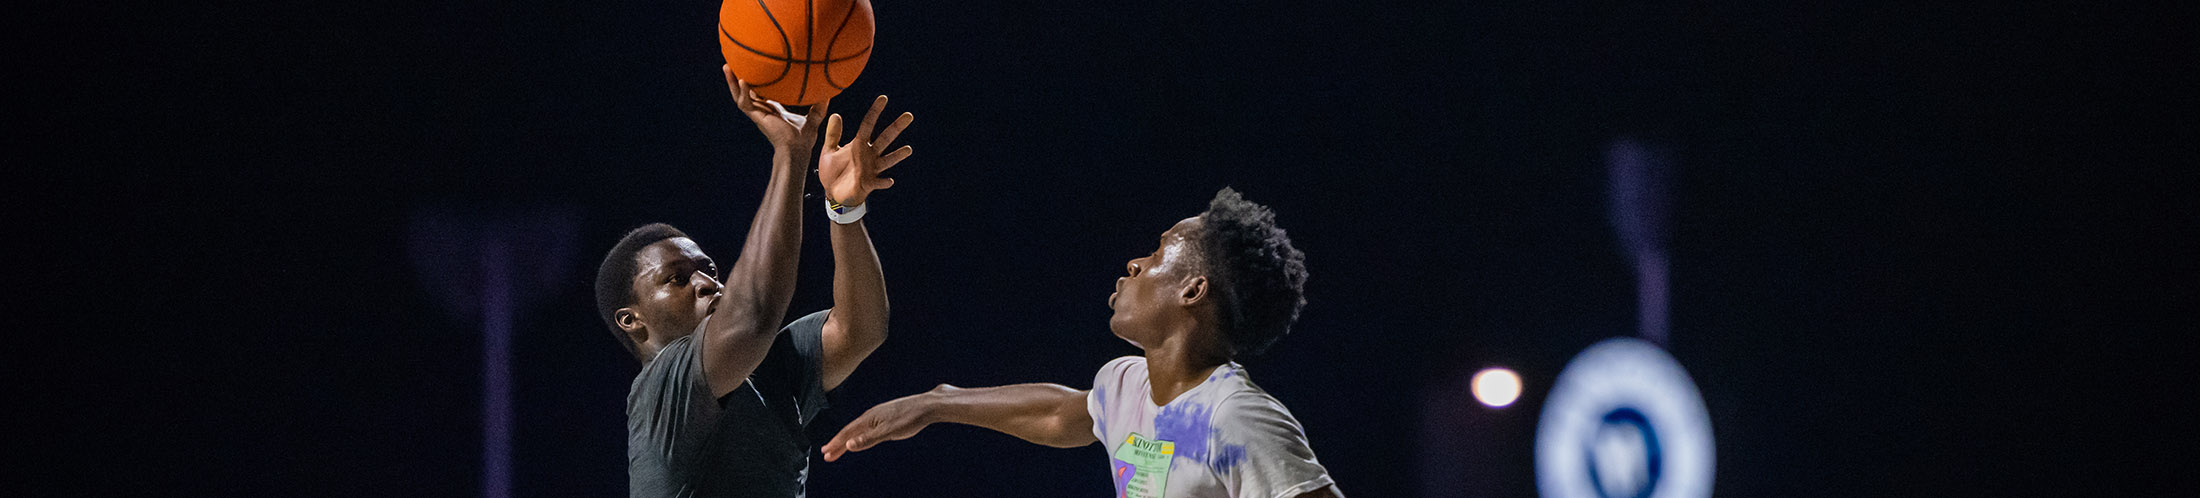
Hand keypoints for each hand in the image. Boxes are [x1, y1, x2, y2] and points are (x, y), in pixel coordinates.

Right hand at [724, 65, 829, 152]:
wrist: (797, 150)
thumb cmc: (804, 139)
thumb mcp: (814, 118)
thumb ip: (820, 105)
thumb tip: (830, 92)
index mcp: (772, 109)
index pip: (760, 92)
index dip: (756, 82)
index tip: (754, 68)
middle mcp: (762, 110)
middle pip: (745, 91)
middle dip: (737, 78)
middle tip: (732, 62)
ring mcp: (757, 113)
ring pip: (739, 95)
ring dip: (732, 82)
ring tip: (727, 66)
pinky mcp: (757, 117)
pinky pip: (744, 103)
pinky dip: (742, 92)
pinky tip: (742, 79)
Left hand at [818, 95, 913, 206]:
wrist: (833, 194)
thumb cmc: (832, 172)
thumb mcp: (829, 151)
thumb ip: (833, 134)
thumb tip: (835, 114)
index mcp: (859, 145)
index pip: (868, 124)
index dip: (875, 111)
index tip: (883, 98)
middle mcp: (869, 155)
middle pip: (885, 138)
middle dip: (896, 127)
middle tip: (909, 116)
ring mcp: (871, 169)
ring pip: (888, 159)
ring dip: (897, 155)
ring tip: (908, 149)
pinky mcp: (870, 183)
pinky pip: (879, 182)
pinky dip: (884, 182)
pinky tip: (890, 180)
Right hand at [820, 385, 946, 461]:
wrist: (928, 405)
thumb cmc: (910, 418)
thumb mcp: (889, 432)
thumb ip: (868, 439)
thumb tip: (849, 445)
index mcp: (869, 418)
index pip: (847, 433)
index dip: (836, 444)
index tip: (826, 454)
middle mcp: (871, 415)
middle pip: (850, 431)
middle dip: (838, 443)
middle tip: (827, 454)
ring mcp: (879, 414)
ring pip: (859, 428)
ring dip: (848, 439)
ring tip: (840, 447)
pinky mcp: (887, 415)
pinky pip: (867, 426)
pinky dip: (860, 433)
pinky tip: (862, 436)